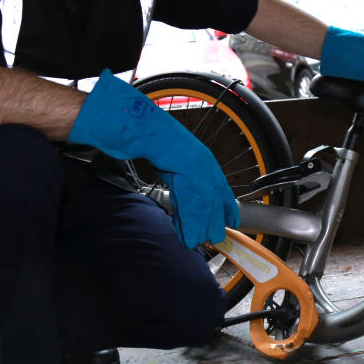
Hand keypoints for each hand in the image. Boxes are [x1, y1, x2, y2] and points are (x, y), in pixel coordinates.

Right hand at [68, 70, 239, 247]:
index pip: (218, 185)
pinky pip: (188, 199)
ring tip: (197, 240)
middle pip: (212, 196)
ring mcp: (194, 162)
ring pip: (202, 201)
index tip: (231, 220)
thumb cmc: (146, 137)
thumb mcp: (168, 158)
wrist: (133, 122)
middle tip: (213, 238)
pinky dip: (188, 219)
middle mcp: (201, 159)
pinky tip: (187, 231)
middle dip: (213, 219)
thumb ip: (179, 176)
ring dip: (200, 224)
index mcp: (200, 156)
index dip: (225, 204)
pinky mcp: (183, 166)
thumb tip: (182, 195)